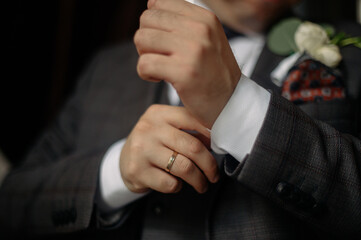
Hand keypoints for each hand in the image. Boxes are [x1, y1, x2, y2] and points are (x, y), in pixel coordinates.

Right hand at [119, 105, 219, 193]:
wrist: (124, 161)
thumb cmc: (153, 144)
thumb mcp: (167, 129)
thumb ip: (189, 130)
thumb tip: (217, 140)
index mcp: (159, 114)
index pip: (193, 119)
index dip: (212, 134)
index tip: (220, 147)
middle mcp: (149, 128)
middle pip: (193, 147)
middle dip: (209, 165)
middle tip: (214, 175)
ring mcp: (141, 149)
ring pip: (184, 167)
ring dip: (199, 180)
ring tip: (202, 184)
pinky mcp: (137, 171)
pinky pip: (170, 183)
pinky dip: (178, 186)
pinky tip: (175, 183)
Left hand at [134, 0, 240, 127]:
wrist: (231, 103)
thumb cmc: (212, 72)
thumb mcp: (206, 38)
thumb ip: (183, 21)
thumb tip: (151, 3)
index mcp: (204, 18)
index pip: (158, 2)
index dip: (153, 23)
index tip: (163, 41)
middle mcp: (200, 29)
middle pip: (147, 19)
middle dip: (146, 40)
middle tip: (159, 56)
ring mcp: (193, 50)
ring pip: (141, 38)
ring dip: (144, 56)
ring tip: (159, 67)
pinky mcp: (184, 73)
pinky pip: (144, 64)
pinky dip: (145, 74)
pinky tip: (159, 78)